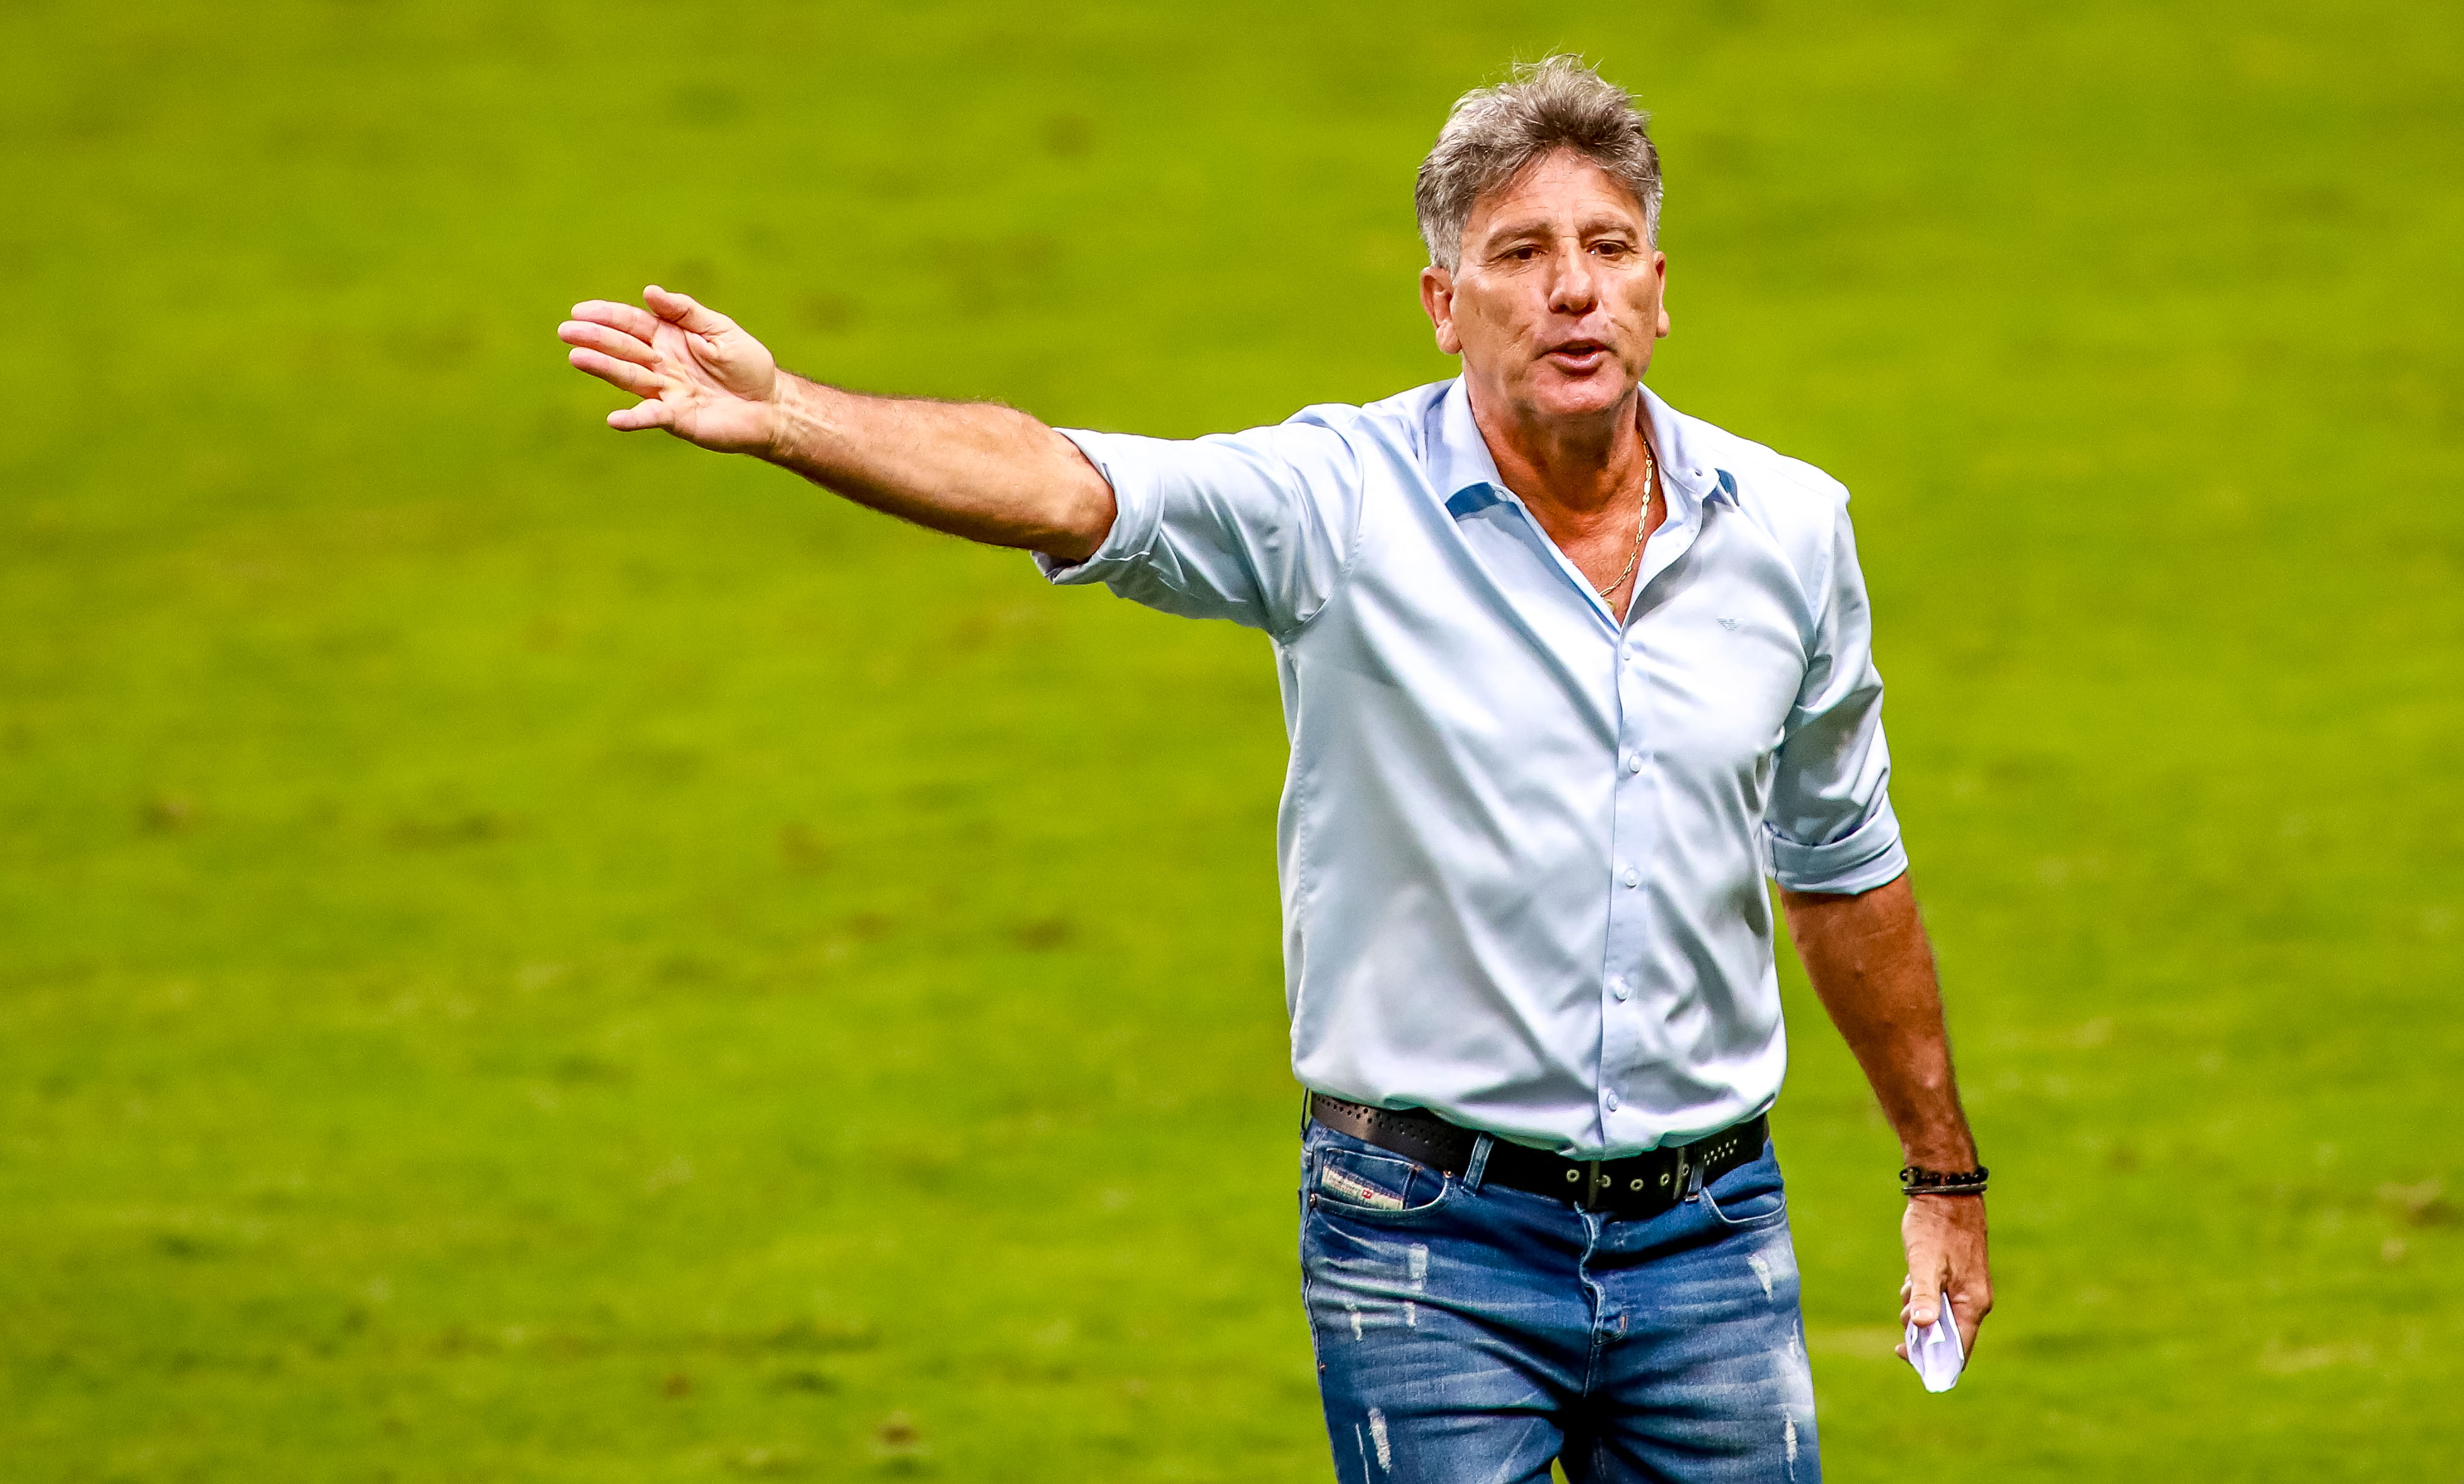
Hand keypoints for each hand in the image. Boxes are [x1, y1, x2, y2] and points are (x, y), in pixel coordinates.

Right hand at [557, 286, 782, 453]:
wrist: (771, 405)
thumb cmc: (747, 365)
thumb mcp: (719, 329)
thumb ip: (685, 312)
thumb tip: (649, 291)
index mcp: (668, 338)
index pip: (631, 324)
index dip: (606, 316)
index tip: (580, 311)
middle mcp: (661, 364)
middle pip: (623, 348)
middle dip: (595, 339)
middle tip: (566, 331)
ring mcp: (666, 392)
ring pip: (630, 377)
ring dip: (603, 369)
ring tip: (577, 357)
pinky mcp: (677, 418)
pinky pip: (652, 417)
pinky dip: (634, 419)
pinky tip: (614, 420)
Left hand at [1896, 1194, 1990, 1362]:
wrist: (1945, 1194)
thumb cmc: (1935, 1228)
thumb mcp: (1924, 1263)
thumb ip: (1924, 1295)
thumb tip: (1921, 1326)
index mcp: (1972, 1304)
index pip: (1957, 1350)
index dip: (1932, 1361)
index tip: (1904, 1355)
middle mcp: (1975, 1302)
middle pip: (1947, 1338)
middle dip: (1919, 1330)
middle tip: (1903, 1310)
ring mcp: (1968, 1291)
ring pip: (1939, 1318)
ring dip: (1917, 1310)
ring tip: (1908, 1286)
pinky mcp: (1959, 1280)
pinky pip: (1939, 1302)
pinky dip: (1921, 1296)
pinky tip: (1912, 1278)